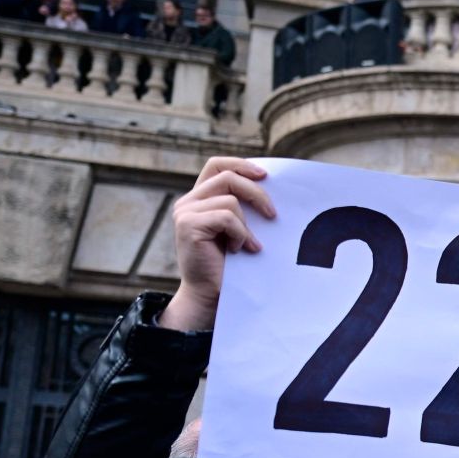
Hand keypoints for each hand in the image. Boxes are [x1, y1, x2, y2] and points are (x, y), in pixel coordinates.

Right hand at [159, 157, 273, 331]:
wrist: (211, 293)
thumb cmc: (229, 263)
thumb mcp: (237, 227)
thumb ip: (242, 205)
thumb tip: (269, 184)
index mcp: (199, 198)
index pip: (216, 165)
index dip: (240, 164)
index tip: (265, 175)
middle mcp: (188, 201)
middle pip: (228, 177)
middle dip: (257, 193)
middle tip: (273, 215)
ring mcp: (185, 212)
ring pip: (230, 199)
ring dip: (247, 225)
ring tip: (248, 245)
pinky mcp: (188, 225)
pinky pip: (226, 217)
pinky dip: (239, 234)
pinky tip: (238, 250)